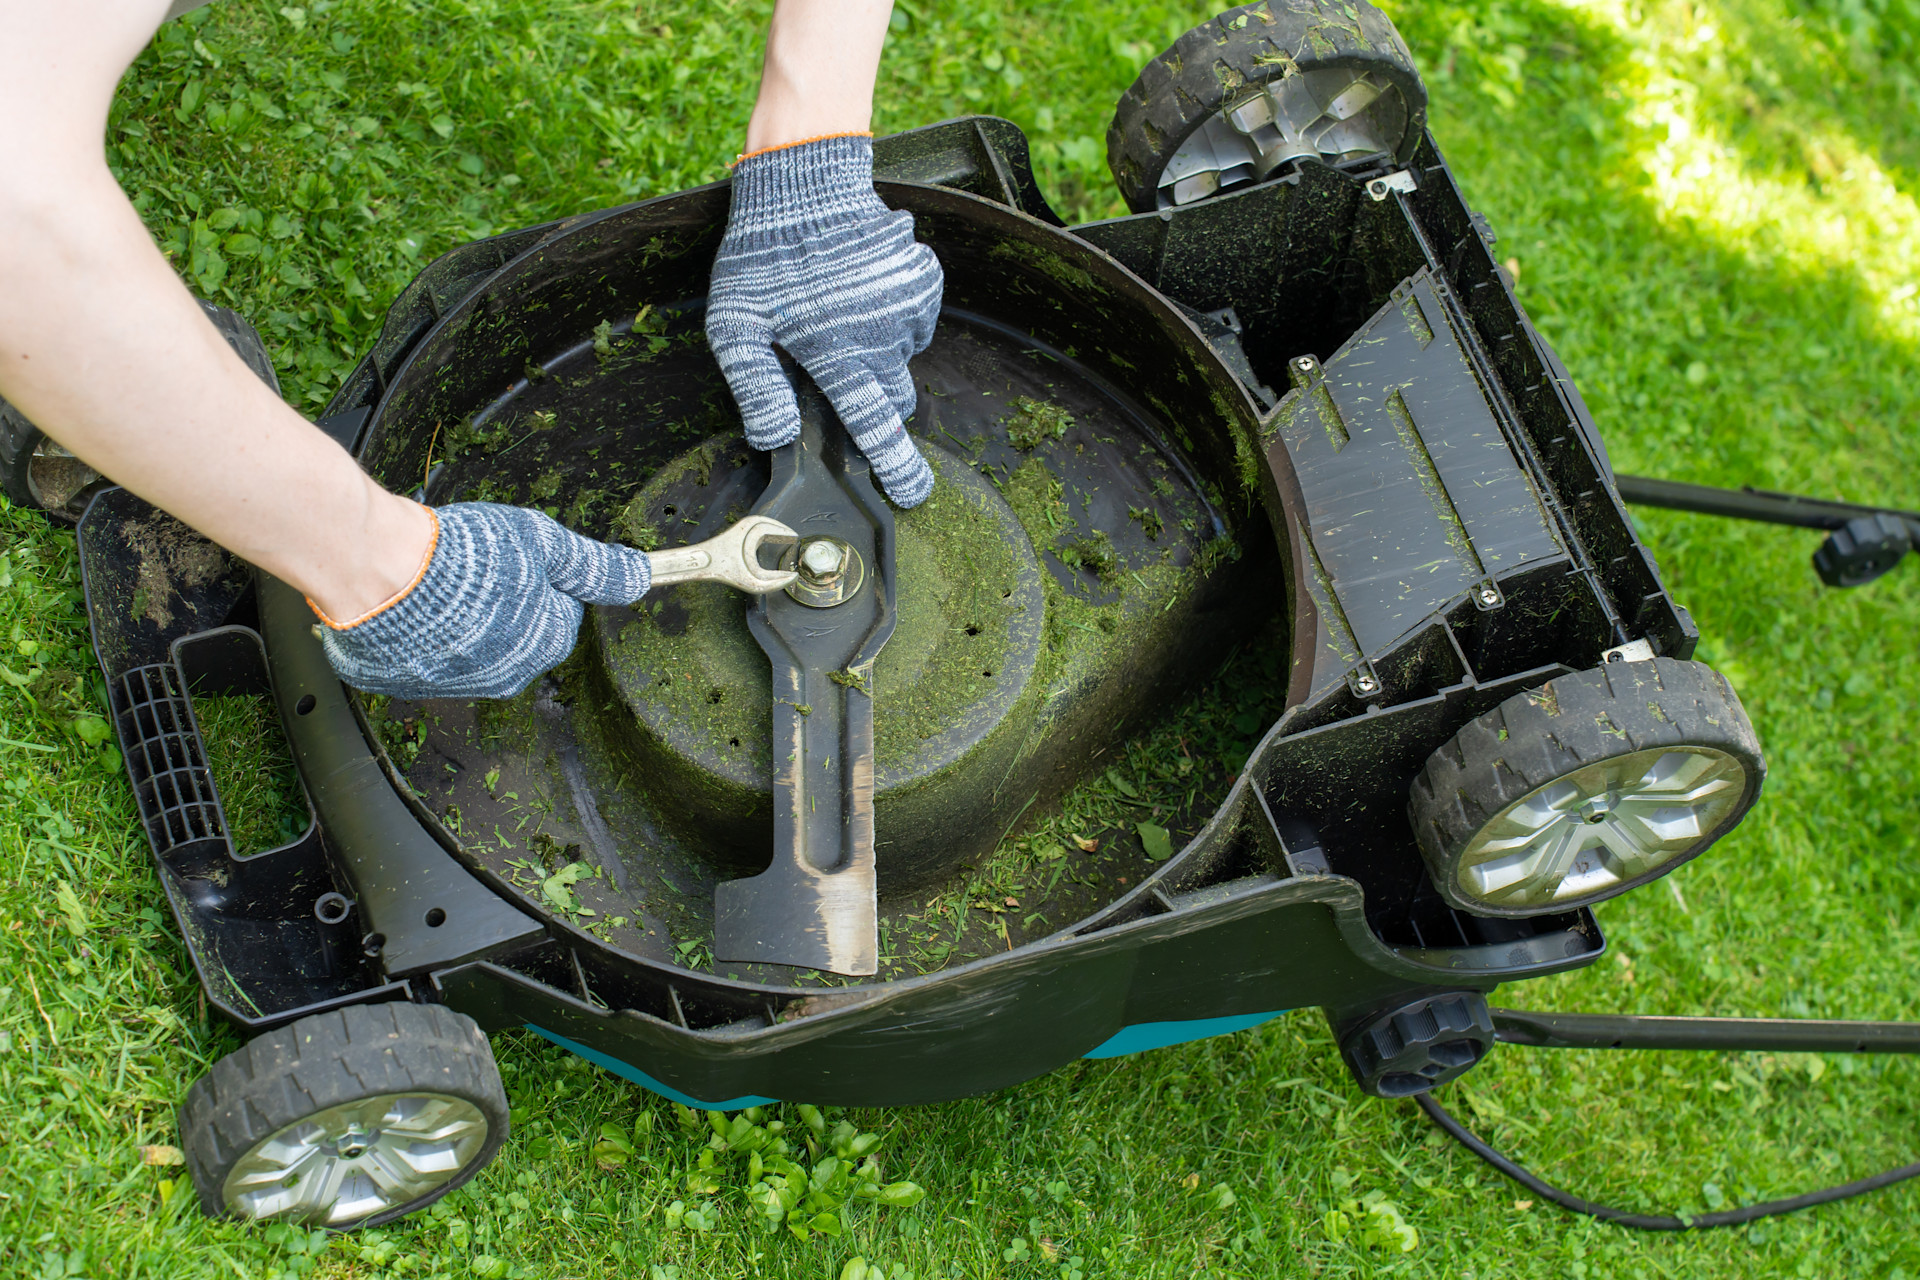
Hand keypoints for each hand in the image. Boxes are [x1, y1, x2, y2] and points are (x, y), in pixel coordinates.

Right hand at [313, 503, 652, 699]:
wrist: (378, 571)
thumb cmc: (465, 556)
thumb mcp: (544, 543)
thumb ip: (595, 565)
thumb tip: (640, 577)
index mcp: (545, 645)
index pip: (561, 612)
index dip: (541, 579)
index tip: (516, 559)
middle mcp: (505, 677)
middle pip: (519, 632)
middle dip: (504, 602)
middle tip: (476, 568)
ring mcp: (454, 685)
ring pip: (472, 647)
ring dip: (462, 619)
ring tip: (441, 583)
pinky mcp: (407, 684)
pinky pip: (425, 657)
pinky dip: (421, 633)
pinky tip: (412, 603)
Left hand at [705, 134, 941, 507]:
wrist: (806, 184)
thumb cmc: (762, 257)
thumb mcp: (734, 326)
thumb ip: (755, 387)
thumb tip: (774, 437)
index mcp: (839, 354)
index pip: (875, 426)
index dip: (896, 467)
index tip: (913, 493)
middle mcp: (883, 336)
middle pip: (892, 397)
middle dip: (870, 394)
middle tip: (834, 363)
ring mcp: (909, 306)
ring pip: (901, 356)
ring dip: (876, 350)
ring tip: (836, 313)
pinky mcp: (923, 280)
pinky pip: (914, 320)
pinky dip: (891, 316)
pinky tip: (858, 292)